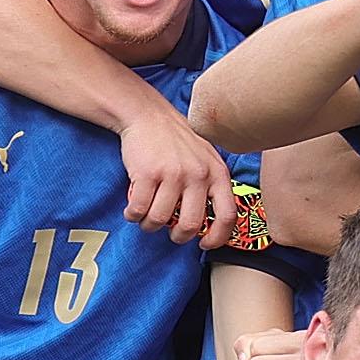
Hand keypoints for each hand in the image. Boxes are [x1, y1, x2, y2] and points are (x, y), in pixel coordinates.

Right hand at [118, 102, 238, 247]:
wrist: (147, 115)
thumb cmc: (176, 141)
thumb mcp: (206, 158)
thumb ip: (212, 185)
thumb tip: (212, 224)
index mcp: (217, 173)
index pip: (227, 215)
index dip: (217, 237)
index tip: (204, 245)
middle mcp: (198, 175)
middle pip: (190, 225)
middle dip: (178, 237)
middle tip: (170, 232)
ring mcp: (173, 174)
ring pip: (160, 220)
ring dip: (149, 225)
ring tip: (146, 217)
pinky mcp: (148, 173)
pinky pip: (138, 209)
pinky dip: (132, 215)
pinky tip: (132, 209)